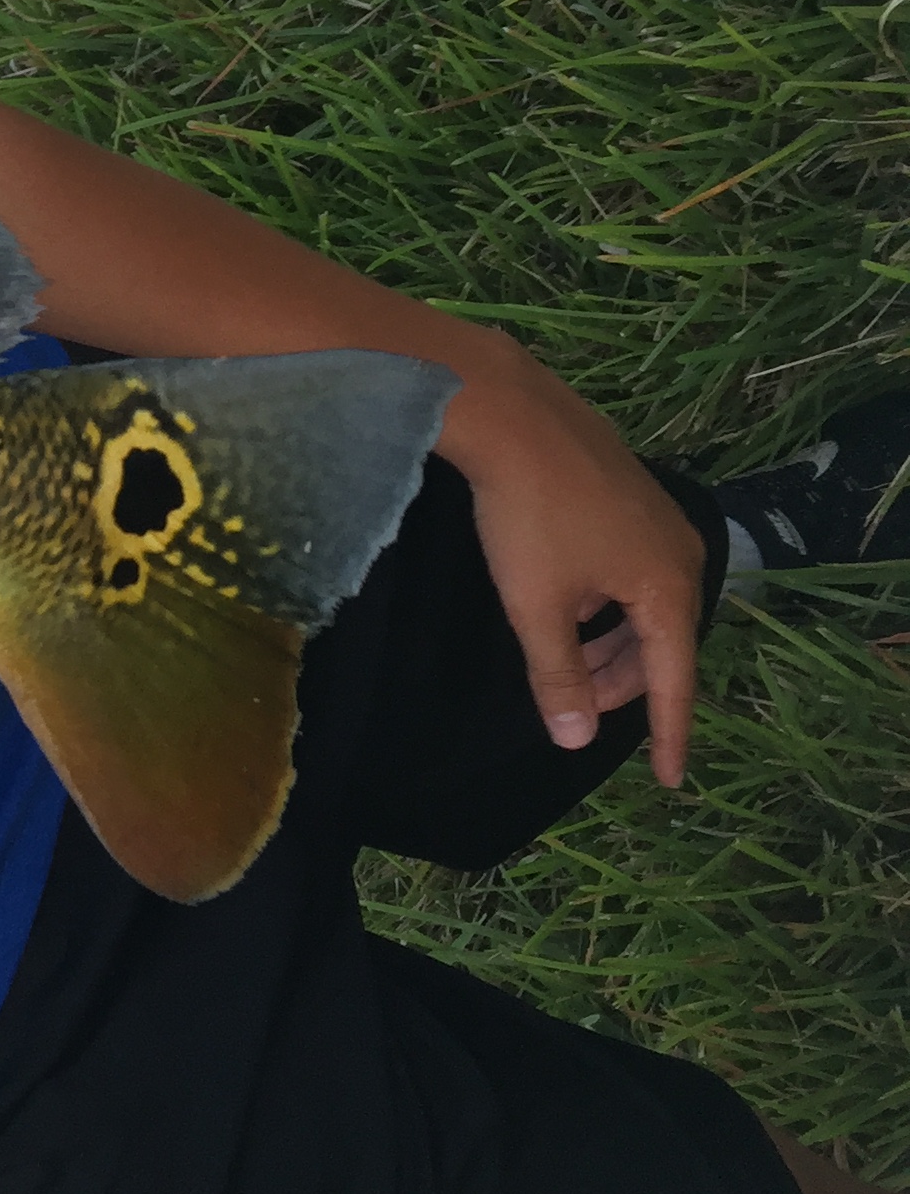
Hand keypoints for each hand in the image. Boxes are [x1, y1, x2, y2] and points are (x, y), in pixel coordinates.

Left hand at [436, 337, 708, 785]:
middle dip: (623, 681)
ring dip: (609, 640)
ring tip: (566, 658)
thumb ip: (557, 675)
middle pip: (661, 641)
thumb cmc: (526, 516)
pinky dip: (603, 602)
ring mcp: (658, 518)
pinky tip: (565, 601)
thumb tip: (576, 739)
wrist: (511, 413)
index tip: (669, 779)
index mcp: (670, 588)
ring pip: (642, 604)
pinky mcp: (630, 494)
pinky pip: (629, 569)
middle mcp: (682, 553)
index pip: (673, 681)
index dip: (667, 733)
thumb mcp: (536, 606)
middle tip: (578, 708)